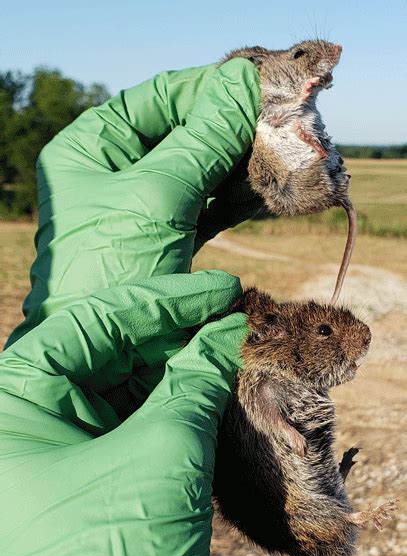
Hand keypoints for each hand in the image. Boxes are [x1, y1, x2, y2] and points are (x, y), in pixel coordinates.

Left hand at [0, 271, 247, 555]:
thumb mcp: (165, 453)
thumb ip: (194, 380)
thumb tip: (223, 331)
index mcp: (15, 401)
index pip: (93, 322)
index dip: (165, 300)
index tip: (222, 288)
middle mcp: (25, 418)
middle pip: (106, 348)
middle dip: (171, 332)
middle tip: (231, 316)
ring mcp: (54, 448)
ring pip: (120, 383)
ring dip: (175, 366)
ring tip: (227, 348)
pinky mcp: (84, 473)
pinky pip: (127, 419)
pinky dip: (170, 402)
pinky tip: (208, 387)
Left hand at [7, 58, 260, 347]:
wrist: (107, 359)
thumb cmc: (111, 270)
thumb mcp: (157, 197)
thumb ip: (202, 140)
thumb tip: (241, 85)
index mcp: (91, 148)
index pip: (157, 98)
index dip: (209, 89)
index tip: (259, 85)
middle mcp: (114, 172)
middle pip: (183, 133)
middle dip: (232, 130)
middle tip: (281, 123)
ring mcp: (143, 207)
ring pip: (201, 171)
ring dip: (241, 164)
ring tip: (283, 155)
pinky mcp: (168, 239)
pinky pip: (208, 206)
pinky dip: (238, 198)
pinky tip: (269, 190)